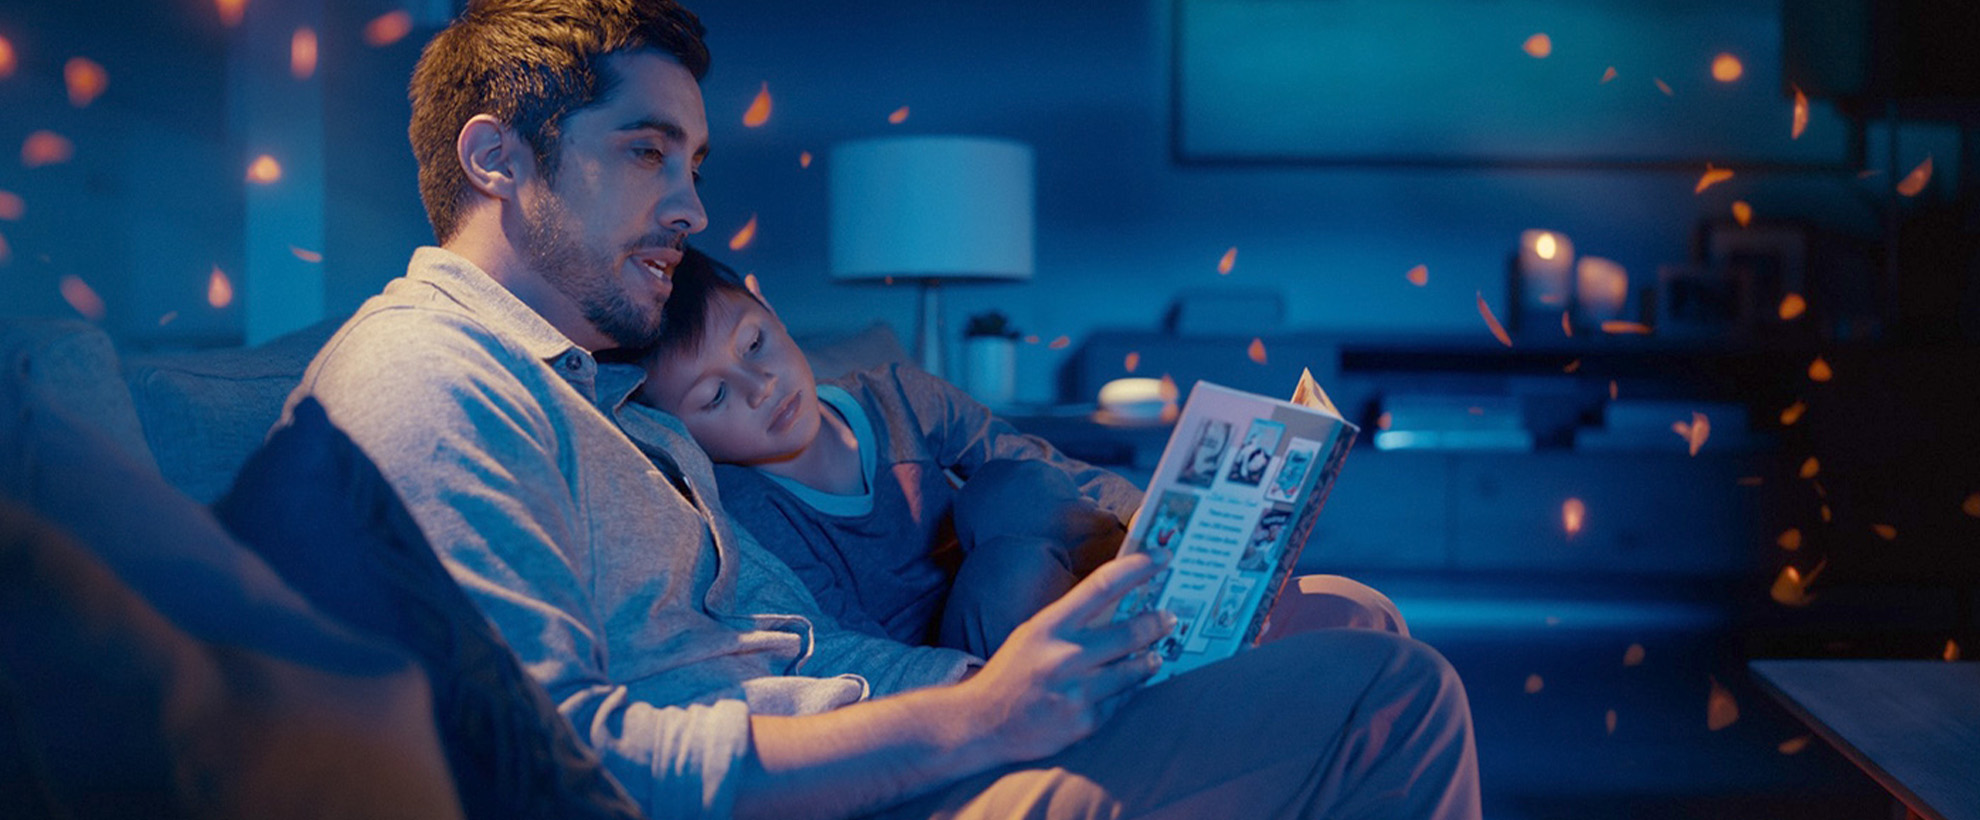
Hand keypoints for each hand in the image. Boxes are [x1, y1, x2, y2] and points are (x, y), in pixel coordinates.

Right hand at [955, 550, 1176, 762]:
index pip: (1102, 586)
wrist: (982, 723)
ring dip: (1151, 660)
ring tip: (1156, 655)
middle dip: (1157, 623)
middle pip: (1129, 632)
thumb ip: (1072, 620)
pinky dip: (1126, 693)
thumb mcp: (1034, 632)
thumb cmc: (1013, 672)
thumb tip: (1120, 603)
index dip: (1139, 568)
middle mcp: (1064, 656)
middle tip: (1170, 617)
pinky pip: (1120, 703)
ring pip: (1133, 671)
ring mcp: (1076, 692)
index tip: (1164, 558)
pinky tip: (1125, 688)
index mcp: (1049, 626)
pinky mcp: (1084, 723)